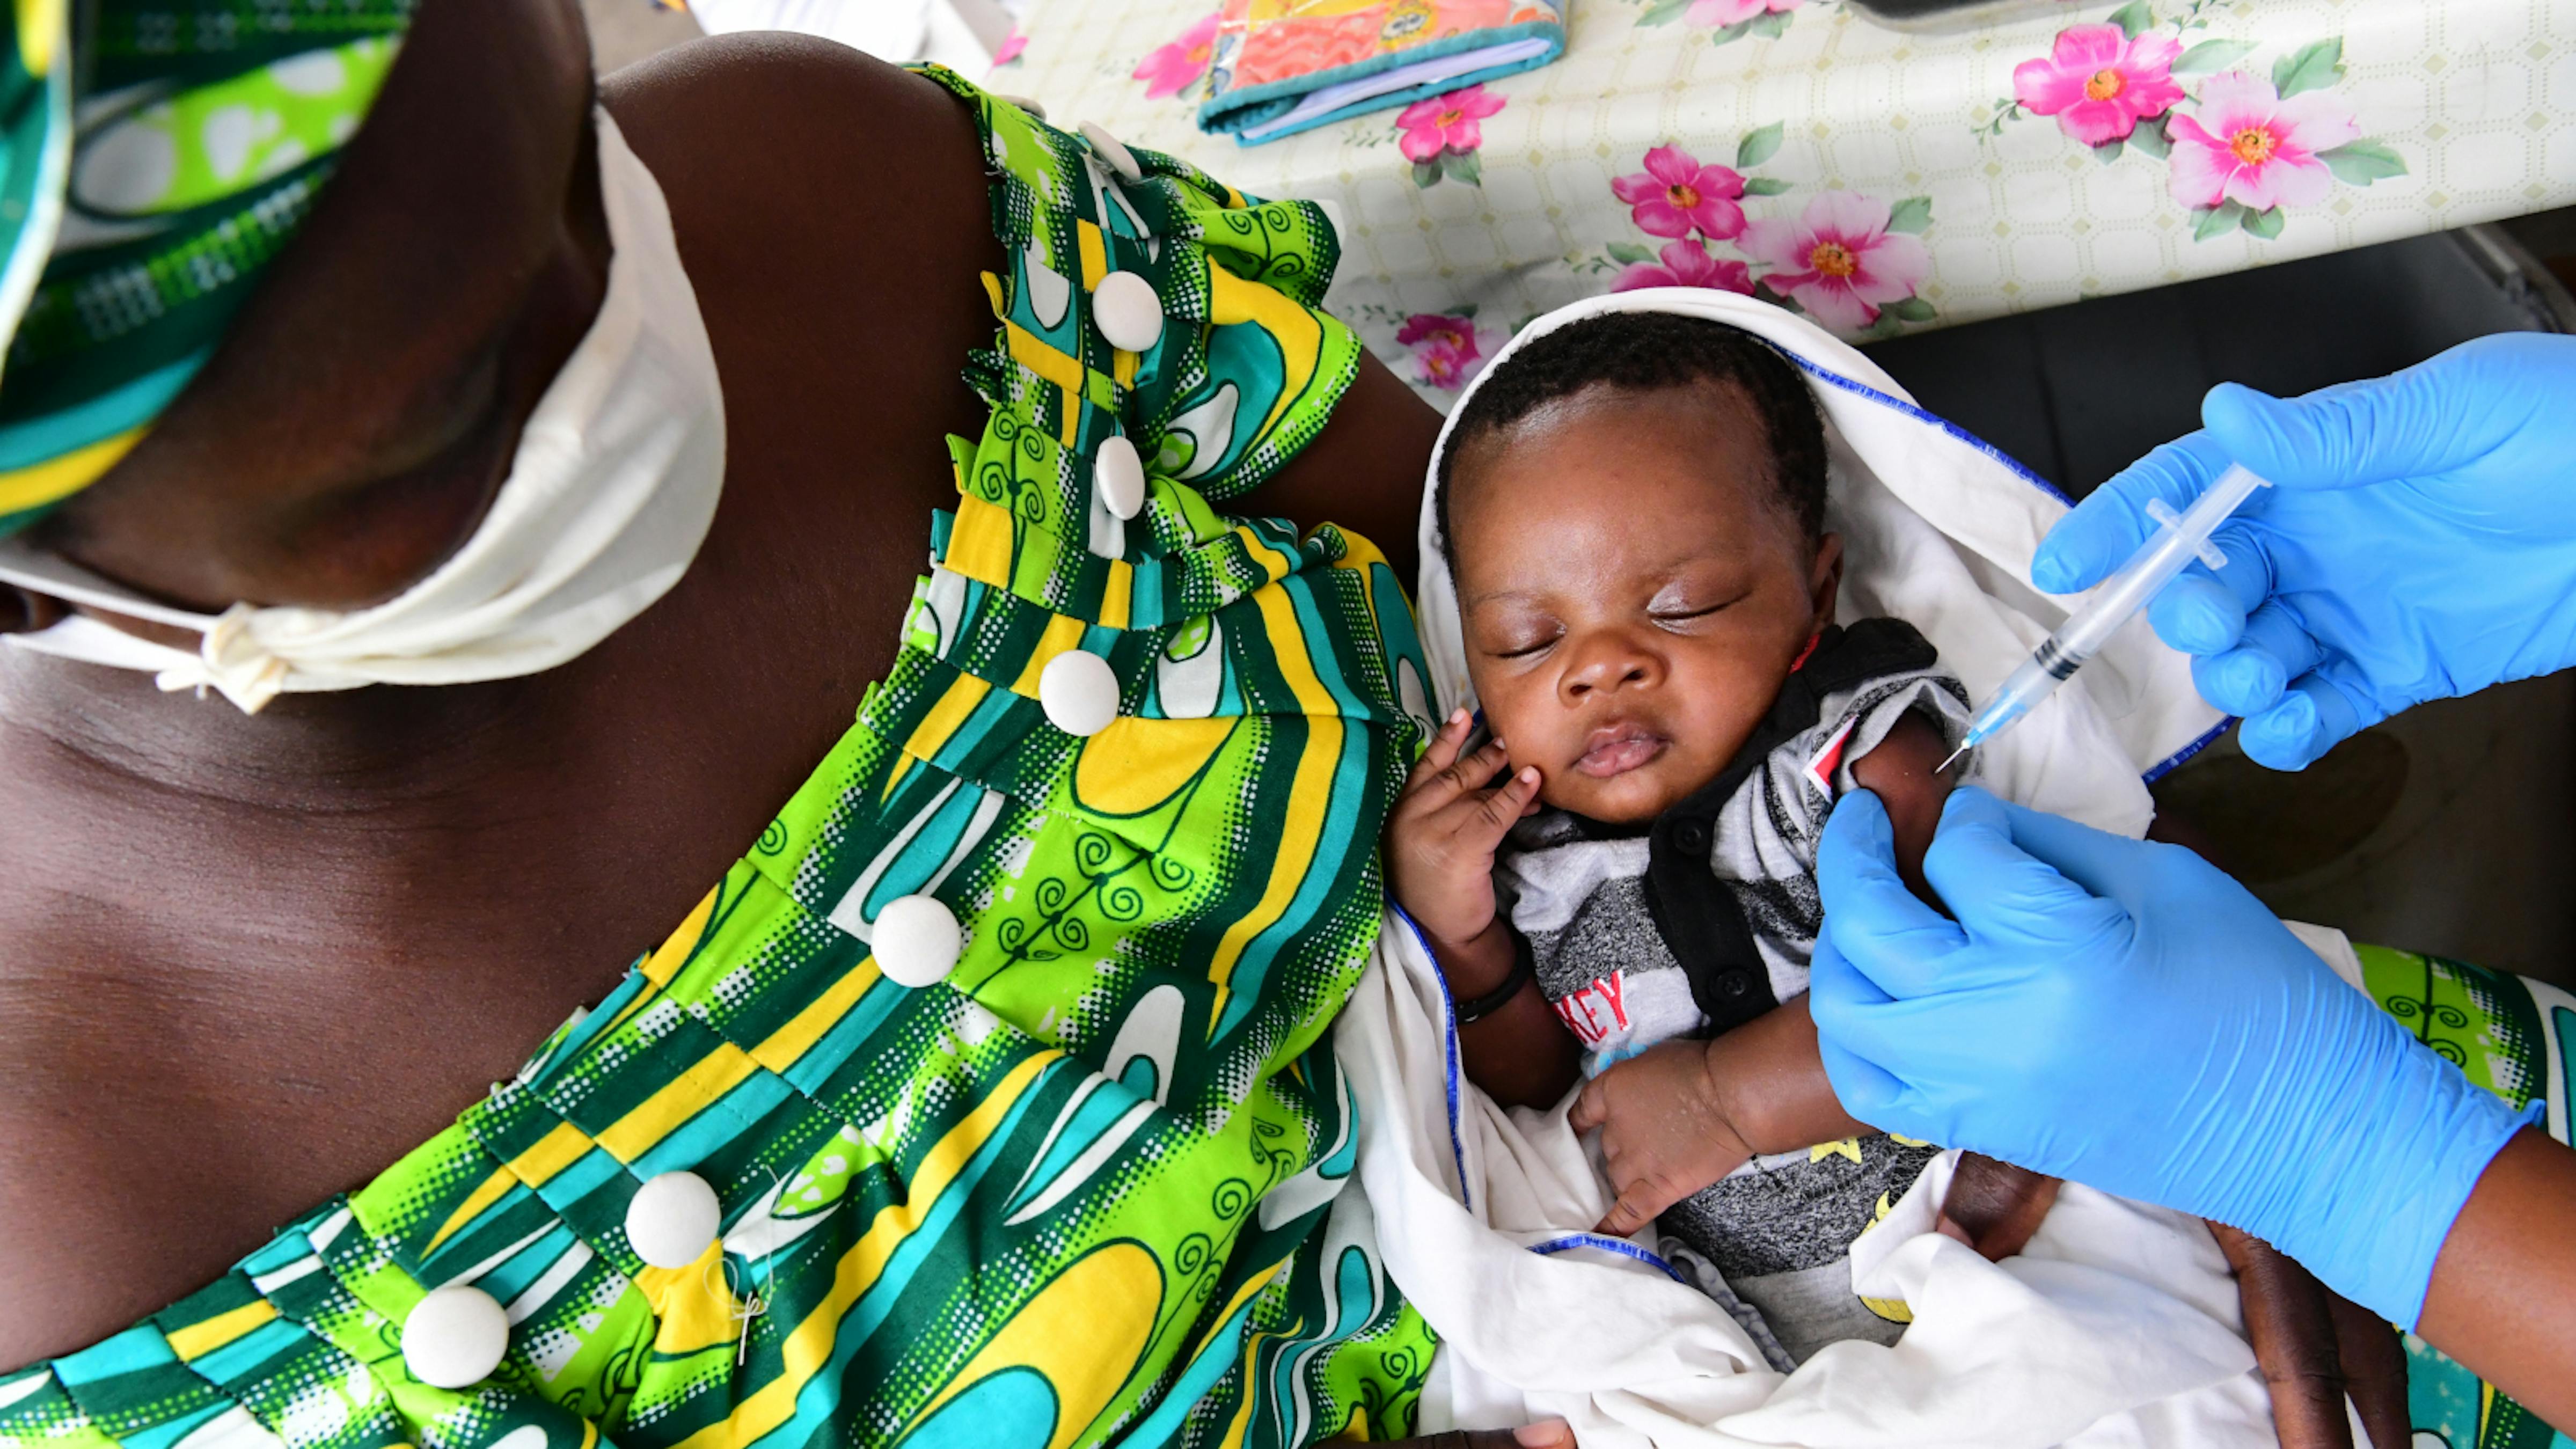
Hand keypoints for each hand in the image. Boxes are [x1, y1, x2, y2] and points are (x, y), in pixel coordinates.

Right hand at [1385, 708, 1541, 950]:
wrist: (1443, 935)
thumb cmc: (1438, 888)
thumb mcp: (1433, 841)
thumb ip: (1449, 811)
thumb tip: (1494, 778)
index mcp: (1400, 813)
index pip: (1424, 768)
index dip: (1445, 739)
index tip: (1463, 714)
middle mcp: (1410, 818)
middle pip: (1454, 775)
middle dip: (1486, 757)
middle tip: (1510, 743)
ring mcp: (1430, 833)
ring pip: (1476, 793)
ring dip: (1507, 779)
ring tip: (1532, 768)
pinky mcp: (1456, 849)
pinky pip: (1492, 813)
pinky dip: (1515, 796)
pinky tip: (1533, 784)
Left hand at [1570, 1039, 1753, 1236]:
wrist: (1731, 1097)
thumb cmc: (1699, 1068)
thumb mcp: (1653, 1060)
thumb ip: (1637, 1085)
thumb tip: (1643, 1098)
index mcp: (1610, 1092)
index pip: (1583, 1112)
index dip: (1582, 1123)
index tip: (1579, 1131)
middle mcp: (1613, 1131)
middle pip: (1605, 1148)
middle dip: (1621, 1147)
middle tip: (1650, 1142)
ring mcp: (1633, 1163)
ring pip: (1616, 1177)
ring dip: (1628, 1175)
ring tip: (1654, 1169)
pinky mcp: (1656, 1188)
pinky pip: (1629, 1214)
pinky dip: (1614, 1228)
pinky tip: (1601, 1239)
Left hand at [1809, 785, 2531, 1327]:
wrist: (2309, 1132)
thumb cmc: (2258, 995)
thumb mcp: (2170, 884)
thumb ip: (2055, 846)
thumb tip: (1978, 820)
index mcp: (2058, 947)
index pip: (1963, 853)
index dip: (1968, 818)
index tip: (1980, 811)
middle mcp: (1995, 1020)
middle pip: (1872, 921)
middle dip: (1854, 853)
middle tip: (1865, 819)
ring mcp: (1976, 1084)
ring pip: (1848, 1005)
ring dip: (1840, 945)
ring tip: (1864, 905)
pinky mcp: (1978, 1129)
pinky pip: (1871, 1083)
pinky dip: (1853, 1032)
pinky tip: (1877, 992)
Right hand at [2030, 333, 2575, 769]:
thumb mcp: (2457, 415)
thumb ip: (2336, 436)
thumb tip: (2225, 414)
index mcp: (2316, 465)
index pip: (2190, 487)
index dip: (2121, 520)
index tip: (2065, 564)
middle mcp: (2318, 540)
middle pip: (2205, 582)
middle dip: (2190, 611)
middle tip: (2224, 623)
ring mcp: (2352, 610)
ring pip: (2248, 655)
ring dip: (2232, 677)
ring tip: (2266, 683)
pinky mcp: (2395, 672)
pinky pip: (2315, 712)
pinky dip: (2287, 732)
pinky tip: (2294, 728)